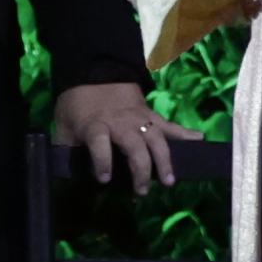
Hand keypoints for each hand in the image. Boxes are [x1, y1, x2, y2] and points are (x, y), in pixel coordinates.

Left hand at [54, 80, 179, 188]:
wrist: (94, 70)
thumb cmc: (76, 103)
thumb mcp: (62, 124)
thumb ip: (65, 147)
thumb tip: (64, 172)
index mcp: (95, 125)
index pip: (99, 143)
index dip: (102, 161)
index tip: (104, 179)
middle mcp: (120, 123)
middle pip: (135, 146)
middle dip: (141, 170)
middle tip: (142, 191)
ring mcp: (138, 118)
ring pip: (156, 139)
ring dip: (164, 161)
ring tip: (168, 180)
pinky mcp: (150, 115)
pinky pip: (169, 125)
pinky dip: (185, 133)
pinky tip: (199, 140)